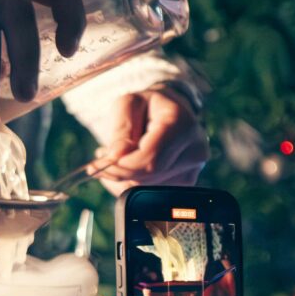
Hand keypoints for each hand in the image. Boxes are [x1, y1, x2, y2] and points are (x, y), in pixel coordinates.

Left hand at [91, 87, 208, 195]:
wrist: (170, 110)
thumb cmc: (148, 105)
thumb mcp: (128, 104)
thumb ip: (121, 129)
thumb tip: (116, 156)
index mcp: (183, 124)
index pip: (150, 157)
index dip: (122, 165)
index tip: (99, 163)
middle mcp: (195, 148)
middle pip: (150, 175)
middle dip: (120, 172)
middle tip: (100, 163)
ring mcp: (194, 168)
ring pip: (150, 186)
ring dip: (125, 178)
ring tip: (117, 159)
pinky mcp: (188, 180)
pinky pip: (154, 191)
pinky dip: (134, 183)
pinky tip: (129, 168)